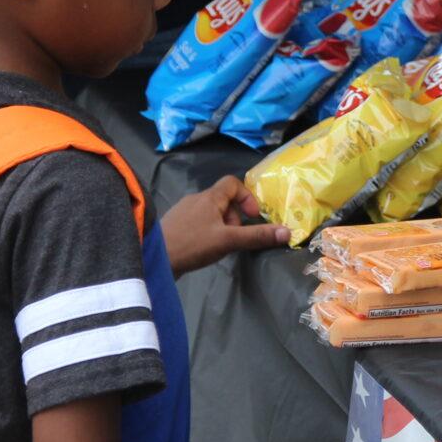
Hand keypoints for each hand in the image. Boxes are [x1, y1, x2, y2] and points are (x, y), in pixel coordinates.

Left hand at [161, 175, 286, 276]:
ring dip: (221, 226)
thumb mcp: (228, 240)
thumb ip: (257, 236)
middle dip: (234, 218)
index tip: (251, 217)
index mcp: (209, 197)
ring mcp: (182, 212)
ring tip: (220, 246)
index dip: (246, 197)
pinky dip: (206, 232)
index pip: (232, 182)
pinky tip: (203, 250)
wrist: (153, 259)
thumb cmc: (192, 244)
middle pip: (223, 200)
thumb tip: (288, 232)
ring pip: (210, 213)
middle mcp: (195, 199)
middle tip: (234, 237)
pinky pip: (197, 223)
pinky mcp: (174, 226)